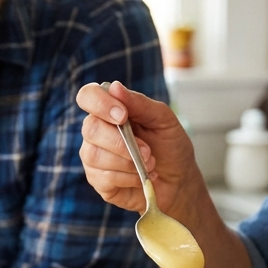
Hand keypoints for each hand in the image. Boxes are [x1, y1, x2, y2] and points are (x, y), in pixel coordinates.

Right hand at [76, 81, 201, 218]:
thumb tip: (114, 87)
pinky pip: (104, 177)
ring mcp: (94, 157)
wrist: (179, 180)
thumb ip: (140, 103)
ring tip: (149, 164)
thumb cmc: (170, 146)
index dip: (100, 104)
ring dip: (128, 162)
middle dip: (121, 142)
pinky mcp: (98, 181)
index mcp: (109, 110)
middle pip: (90, 129)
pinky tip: (140, 177)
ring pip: (95, 155)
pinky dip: (128, 178)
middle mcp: (96, 131)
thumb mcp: (163, 120)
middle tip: (147, 150)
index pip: (88, 96)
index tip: (123, 116)